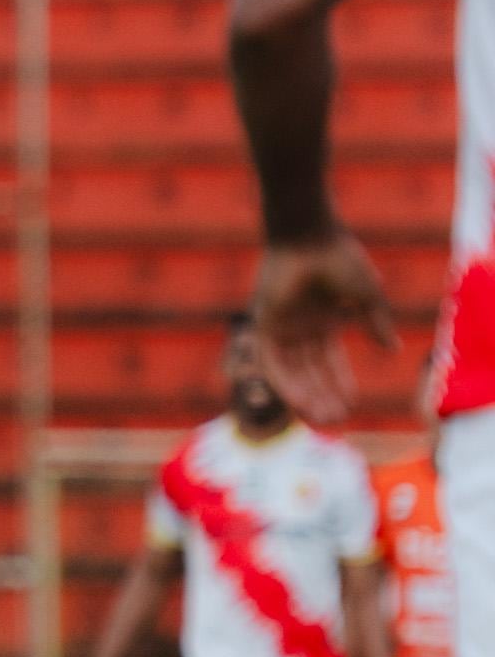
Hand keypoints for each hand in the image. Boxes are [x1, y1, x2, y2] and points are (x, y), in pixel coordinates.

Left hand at [252, 231, 394, 426]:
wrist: (310, 237)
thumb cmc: (340, 258)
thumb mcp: (367, 296)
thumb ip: (377, 323)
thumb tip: (393, 350)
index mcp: (322, 322)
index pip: (329, 362)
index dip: (340, 383)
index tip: (351, 404)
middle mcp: (299, 328)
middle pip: (309, 372)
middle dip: (322, 396)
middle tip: (335, 420)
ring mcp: (280, 328)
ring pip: (290, 373)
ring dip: (305, 396)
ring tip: (321, 417)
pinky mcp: (263, 325)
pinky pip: (271, 362)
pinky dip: (284, 382)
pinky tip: (298, 401)